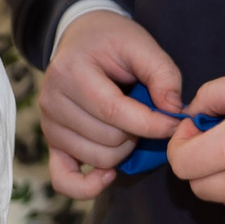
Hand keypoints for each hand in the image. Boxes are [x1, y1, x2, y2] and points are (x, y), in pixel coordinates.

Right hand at [38, 11, 185, 199]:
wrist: (82, 37)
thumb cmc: (113, 41)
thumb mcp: (141, 44)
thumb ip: (162, 73)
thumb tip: (173, 111)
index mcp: (71, 72)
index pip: (114, 112)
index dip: (151, 124)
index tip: (175, 122)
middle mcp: (52, 100)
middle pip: (108, 140)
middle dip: (138, 132)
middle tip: (145, 112)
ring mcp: (49, 123)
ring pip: (98, 159)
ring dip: (124, 149)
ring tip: (129, 125)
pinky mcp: (51, 141)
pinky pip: (64, 180)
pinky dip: (89, 186)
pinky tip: (110, 173)